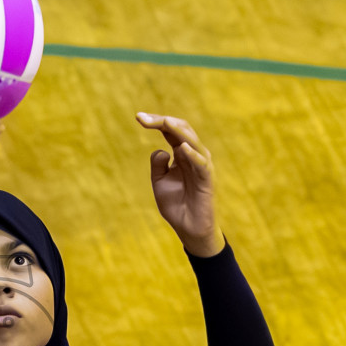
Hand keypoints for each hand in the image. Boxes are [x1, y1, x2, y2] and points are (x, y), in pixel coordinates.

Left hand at [138, 111, 223, 255]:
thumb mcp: (159, 182)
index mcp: (181, 153)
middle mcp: (193, 154)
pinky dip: (193, 154)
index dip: (156, 121)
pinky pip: (201, 164)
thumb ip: (157, 165)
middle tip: (142, 118)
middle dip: (162, 121)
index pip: (170, 130)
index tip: (138, 117)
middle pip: (180, 129)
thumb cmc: (176, 204)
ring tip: (165, 122)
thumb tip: (160, 150)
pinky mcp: (207, 179)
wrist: (189, 228)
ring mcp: (201, 165)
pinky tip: (182, 148)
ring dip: (178, 131)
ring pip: (192, 141)